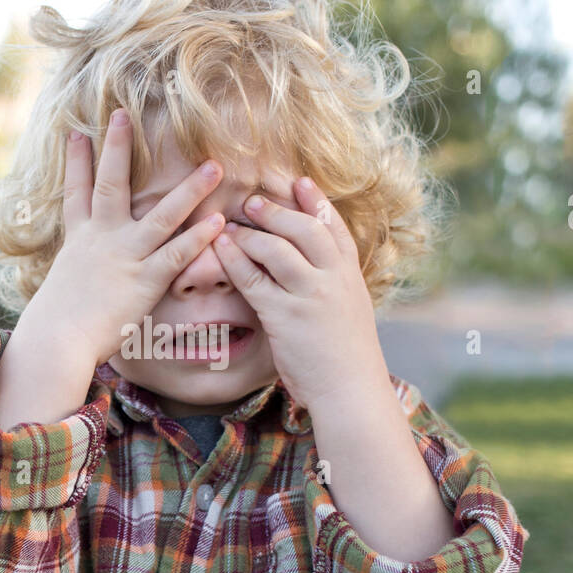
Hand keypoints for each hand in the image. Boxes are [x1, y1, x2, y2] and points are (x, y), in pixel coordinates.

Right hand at [25, 108, 226, 366]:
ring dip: (190, 189)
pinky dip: (198, 238)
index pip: (76, 192)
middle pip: (110, 184)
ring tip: (214, 166)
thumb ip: (78, 276)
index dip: (76, 161)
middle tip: (123, 113)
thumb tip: (77, 280)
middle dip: (117, 148)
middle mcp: (101, 240)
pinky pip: (176, 254)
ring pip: (161, 215)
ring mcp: (124, 257)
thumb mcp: (63, 290)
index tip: (77, 131)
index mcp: (79, 241)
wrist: (56, 341)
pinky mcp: (144, 281)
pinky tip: (219, 222)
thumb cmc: (57, 327)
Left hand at [211, 178, 387, 409]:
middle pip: (305, 229)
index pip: (334, 228)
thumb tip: (315, 271)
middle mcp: (333, 279)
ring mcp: (310, 296)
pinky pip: (253, 278)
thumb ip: (334, 287)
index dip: (316, 202)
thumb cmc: (346, 358)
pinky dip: (235, 259)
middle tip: (253, 200)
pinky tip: (221, 248)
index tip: (299, 182)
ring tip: (231, 224)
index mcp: (350, 276)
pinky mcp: (285, 316)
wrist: (351, 390)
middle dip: (277, 211)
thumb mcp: (350, 312)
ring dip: (251, 232)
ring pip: (277, 249)